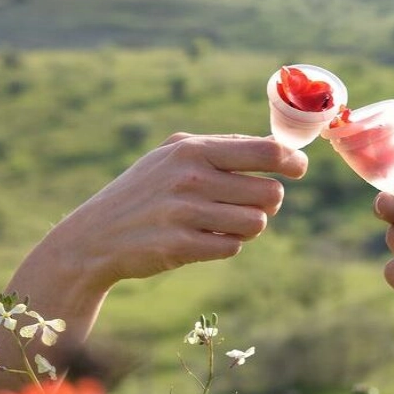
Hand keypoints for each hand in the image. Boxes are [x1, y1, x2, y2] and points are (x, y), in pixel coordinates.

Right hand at [44, 133, 307, 292]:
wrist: (94, 237)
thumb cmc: (145, 192)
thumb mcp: (172, 155)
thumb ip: (221, 147)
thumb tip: (276, 147)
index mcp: (193, 149)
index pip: (265, 150)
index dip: (291, 160)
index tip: (298, 168)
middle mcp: (190, 177)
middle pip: (270, 192)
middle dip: (267, 202)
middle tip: (248, 204)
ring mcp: (184, 212)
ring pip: (257, 223)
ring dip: (247, 226)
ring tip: (222, 222)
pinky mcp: (180, 246)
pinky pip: (233, 247)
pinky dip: (225, 244)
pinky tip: (202, 238)